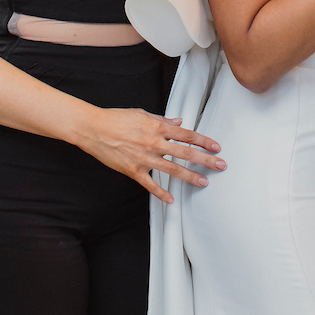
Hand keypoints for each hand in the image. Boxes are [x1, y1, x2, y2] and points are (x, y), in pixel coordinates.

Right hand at [80, 107, 225, 203]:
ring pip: (172, 169)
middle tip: (220, 165)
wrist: (94, 129)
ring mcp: (144, 158)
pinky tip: (171, 200)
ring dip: (190, 176)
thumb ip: (162, 120)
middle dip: (205, 160)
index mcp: (158, 127)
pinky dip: (161, 193)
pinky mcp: (133, 170)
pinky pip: (150, 184)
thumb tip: (179, 121)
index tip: (216, 146)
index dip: (204, 141)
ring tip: (204, 182)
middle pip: (185, 153)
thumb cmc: (117, 118)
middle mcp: (154, 143)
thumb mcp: (142, 114)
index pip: (187, 135)